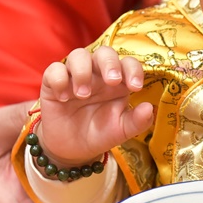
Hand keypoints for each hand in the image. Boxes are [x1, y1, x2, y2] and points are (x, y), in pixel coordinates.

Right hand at [37, 46, 154, 163]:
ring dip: (83, 72)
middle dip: (110, 63)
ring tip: (83, 95)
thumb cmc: (100, 133)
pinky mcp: (53, 83)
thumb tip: (149, 108)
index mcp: (118, 81)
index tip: (135, 87)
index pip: (128, 64)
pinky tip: (63, 98)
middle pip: (104, 53)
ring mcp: (75, 76)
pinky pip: (54, 70)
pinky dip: (59, 80)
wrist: (72, 149)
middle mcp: (97, 73)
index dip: (133, 70)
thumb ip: (138, 121)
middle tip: (112, 82)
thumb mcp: (121, 130)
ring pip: (78, 56)